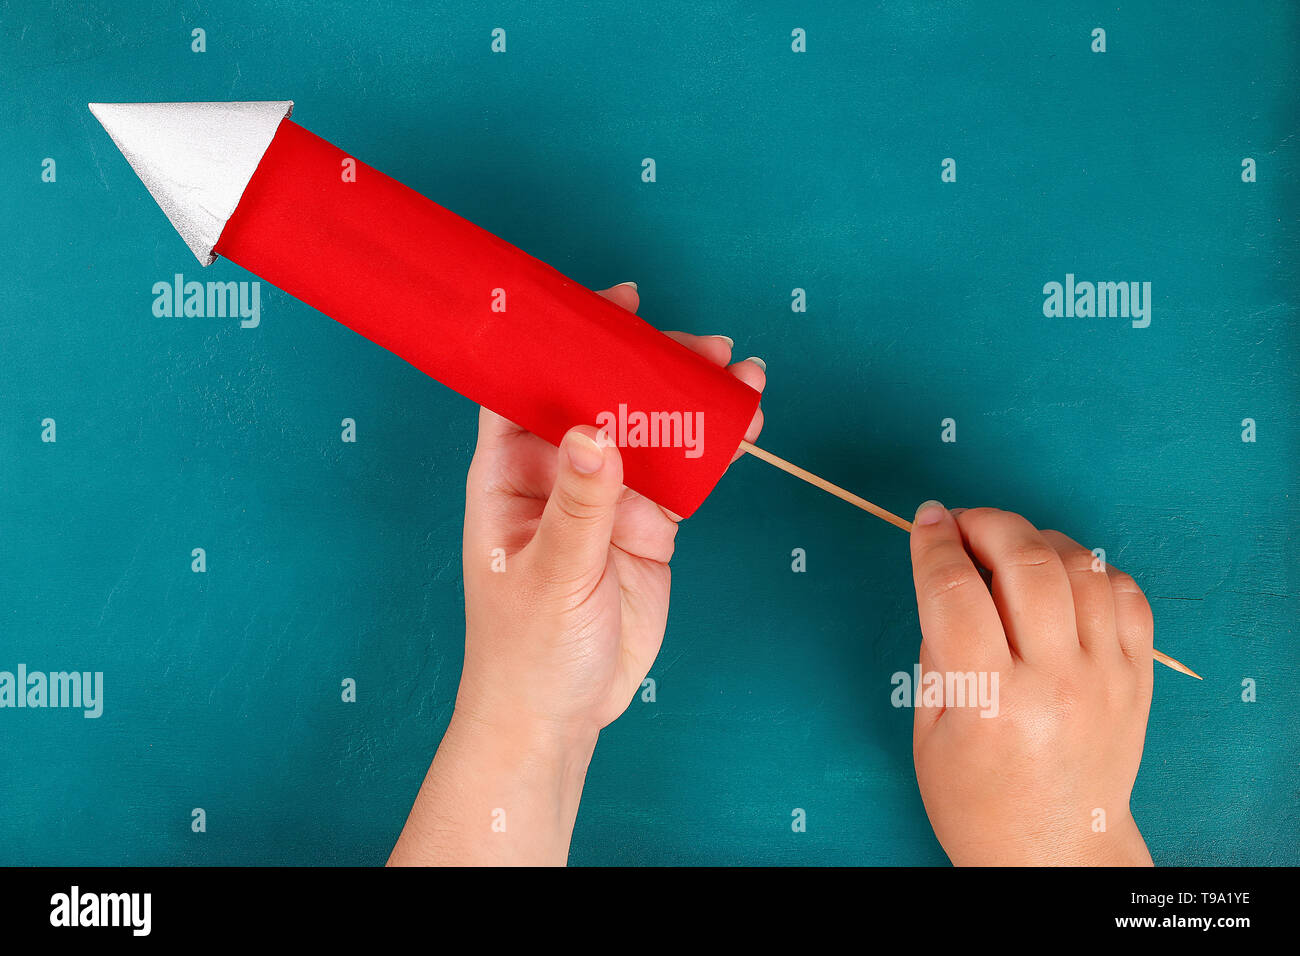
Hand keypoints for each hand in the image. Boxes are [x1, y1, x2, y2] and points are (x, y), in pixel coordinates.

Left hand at [456, 281, 765, 737]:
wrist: (562, 714)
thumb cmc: (526, 649)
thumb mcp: (551, 576)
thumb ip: (579, 505)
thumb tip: (597, 430)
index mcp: (510, 474)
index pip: (527, 388)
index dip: (561, 341)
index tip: (605, 306)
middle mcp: (559, 474)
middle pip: (602, 399)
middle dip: (647, 367)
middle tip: (697, 347)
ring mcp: (607, 498)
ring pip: (650, 432)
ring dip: (690, 403)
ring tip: (737, 375)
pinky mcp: (647, 526)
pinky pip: (683, 476)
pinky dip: (713, 450)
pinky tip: (743, 424)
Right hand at [908, 504, 1154, 865]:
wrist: (1056, 855)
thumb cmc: (979, 802)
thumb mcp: (928, 732)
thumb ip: (938, 651)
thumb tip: (948, 578)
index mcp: (992, 700)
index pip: (956, 592)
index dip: (933, 543)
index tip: (925, 519)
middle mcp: (1055, 681)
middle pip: (1026, 563)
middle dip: (986, 524)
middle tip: (962, 524)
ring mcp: (1105, 677)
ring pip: (1081, 567)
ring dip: (1037, 540)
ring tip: (1008, 551)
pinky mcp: (1136, 678)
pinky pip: (1125, 593)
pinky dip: (1090, 569)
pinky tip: (1059, 578)